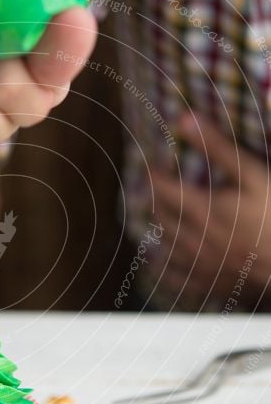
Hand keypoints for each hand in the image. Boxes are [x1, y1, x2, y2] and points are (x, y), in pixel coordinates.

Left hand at [149, 112, 270, 306]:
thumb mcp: (253, 174)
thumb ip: (218, 148)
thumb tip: (184, 119)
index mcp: (200, 209)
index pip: (162, 188)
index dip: (154, 174)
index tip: (152, 165)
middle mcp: (192, 238)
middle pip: (161, 217)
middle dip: (154, 199)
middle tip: (153, 187)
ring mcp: (199, 264)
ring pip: (165, 246)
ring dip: (158, 229)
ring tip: (157, 217)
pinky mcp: (209, 283)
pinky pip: (176, 279)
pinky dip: (163, 269)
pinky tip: (158, 264)